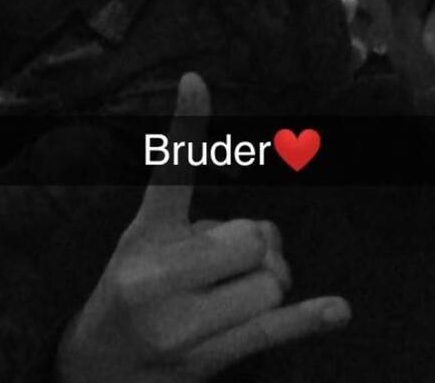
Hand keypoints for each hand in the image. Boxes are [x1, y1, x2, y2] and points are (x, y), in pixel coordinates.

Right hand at [56, 73, 350, 382]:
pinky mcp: (206, 358)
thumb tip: (265, 236)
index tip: (195, 80)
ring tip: (236, 294)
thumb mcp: (145, 245)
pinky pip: (269, 331)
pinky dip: (307, 318)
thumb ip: (200, 227)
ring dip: (269, 282)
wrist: (96, 367)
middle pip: (252, 238)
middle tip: (234, 258)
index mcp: (144, 234)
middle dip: (259, 243)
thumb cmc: (131, 291)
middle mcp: (158, 274)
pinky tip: (337, 310)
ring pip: (269, 282)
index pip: (170, 173)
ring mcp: (182, 322)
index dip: (185, 125)